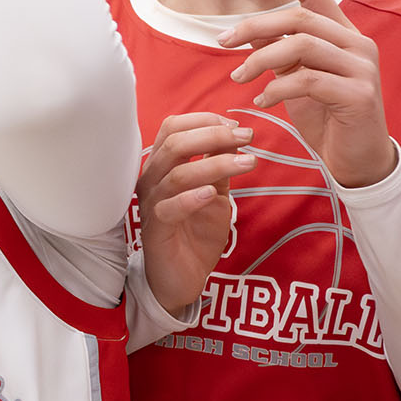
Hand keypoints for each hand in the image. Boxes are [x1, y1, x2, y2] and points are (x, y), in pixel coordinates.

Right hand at [138, 113, 248, 314]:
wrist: (182, 278)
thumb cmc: (195, 234)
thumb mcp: (215, 193)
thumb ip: (219, 166)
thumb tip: (235, 136)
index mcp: (162, 166)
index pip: (173, 127)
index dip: (205, 121)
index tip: (237, 126)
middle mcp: (151, 180)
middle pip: (175, 144)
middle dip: (214, 135)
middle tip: (247, 137)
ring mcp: (151, 205)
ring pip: (177, 174)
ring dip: (215, 164)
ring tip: (248, 163)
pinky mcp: (156, 230)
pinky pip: (169, 208)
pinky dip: (191, 197)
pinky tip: (212, 193)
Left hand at [225, 0, 398, 187]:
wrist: (358, 162)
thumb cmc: (328, 120)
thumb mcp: (299, 80)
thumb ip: (283, 53)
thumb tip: (250, 31)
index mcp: (345, 35)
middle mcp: (358, 45)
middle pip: (301, 17)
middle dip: (256, 25)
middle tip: (223, 42)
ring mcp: (362, 68)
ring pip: (303, 44)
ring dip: (261, 59)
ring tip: (238, 76)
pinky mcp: (359, 94)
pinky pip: (308, 79)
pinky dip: (277, 87)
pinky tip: (262, 100)